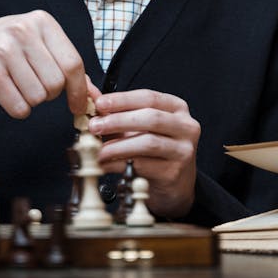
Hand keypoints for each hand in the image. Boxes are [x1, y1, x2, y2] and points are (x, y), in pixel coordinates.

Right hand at [0, 10, 88, 118]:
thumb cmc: (0, 49)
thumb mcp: (33, 44)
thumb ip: (63, 65)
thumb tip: (93, 95)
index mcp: (41, 22)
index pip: (73, 62)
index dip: (79, 90)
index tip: (79, 106)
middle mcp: (23, 31)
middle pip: (56, 84)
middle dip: (48, 94)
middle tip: (31, 85)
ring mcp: (5, 51)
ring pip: (39, 98)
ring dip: (30, 100)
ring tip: (14, 84)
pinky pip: (20, 107)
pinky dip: (16, 108)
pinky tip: (4, 93)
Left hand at [88, 90, 200, 218]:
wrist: (175, 184)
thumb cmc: (155, 150)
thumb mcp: (139, 127)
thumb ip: (117, 111)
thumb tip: (91, 93)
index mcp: (177, 108)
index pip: (149, 97)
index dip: (122, 100)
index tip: (100, 103)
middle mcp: (185, 126)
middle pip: (150, 118)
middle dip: (118, 121)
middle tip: (95, 126)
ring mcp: (183, 150)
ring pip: (147, 143)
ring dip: (117, 146)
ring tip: (99, 150)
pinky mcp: (174, 172)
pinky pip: (143, 165)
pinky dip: (120, 164)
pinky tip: (106, 164)